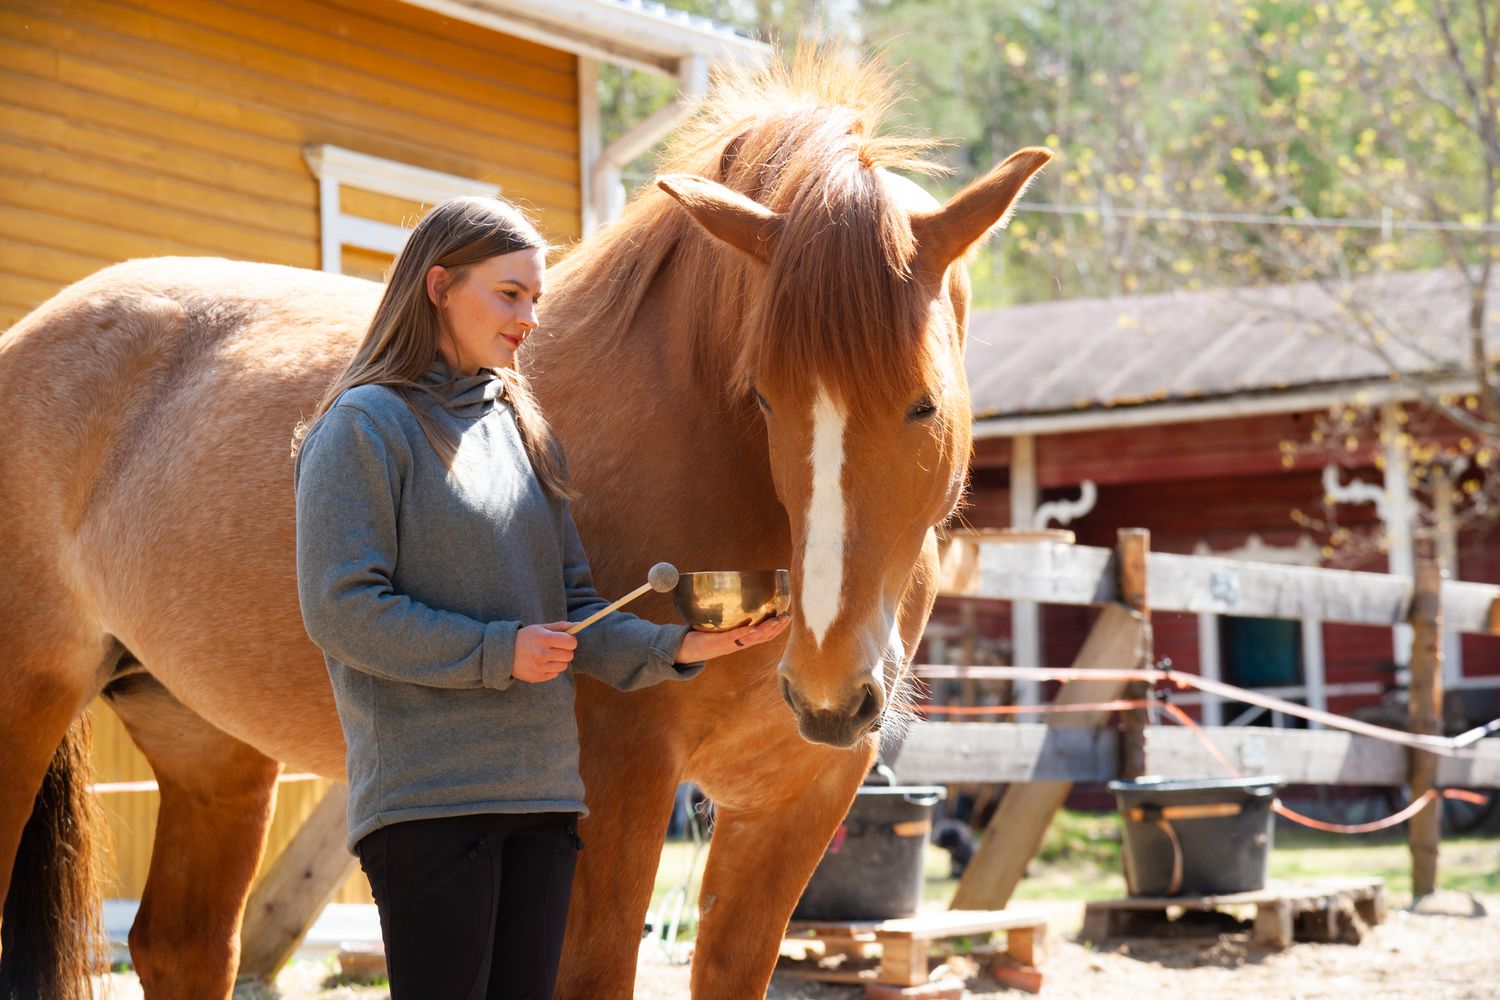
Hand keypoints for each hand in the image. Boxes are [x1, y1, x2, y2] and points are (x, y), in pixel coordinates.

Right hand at [514, 622, 575, 682]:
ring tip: (548, 656)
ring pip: (564, 666)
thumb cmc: (526, 638)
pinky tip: (541, 663)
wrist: (504, 653)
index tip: (566, 640)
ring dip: (559, 661)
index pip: (570, 642)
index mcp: (543, 638)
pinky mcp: (536, 677)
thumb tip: (579, 625)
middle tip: (557, 648)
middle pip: (569, 655)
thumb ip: (561, 626)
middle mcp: (541, 653)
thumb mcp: (541, 628)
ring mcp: (538, 667)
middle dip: (566, 651)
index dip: (571, 641)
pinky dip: (551, 669)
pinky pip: (555, 674)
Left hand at [676, 613, 790, 662]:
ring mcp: (729, 644)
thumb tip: (734, 598)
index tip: (788, 616)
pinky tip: (753, 628)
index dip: (778, 627)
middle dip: (777, 627)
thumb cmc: (702, 637)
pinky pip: (734, 638)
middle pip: (763, 637)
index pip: (764, 635)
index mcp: (741, 641)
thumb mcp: (720, 628)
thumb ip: (729, 618)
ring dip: (765, 630)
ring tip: (776, 620)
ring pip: (752, 638)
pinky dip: (744, 633)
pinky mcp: (718, 642)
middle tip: (788, 616)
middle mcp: (739, 644)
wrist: (686, 650)